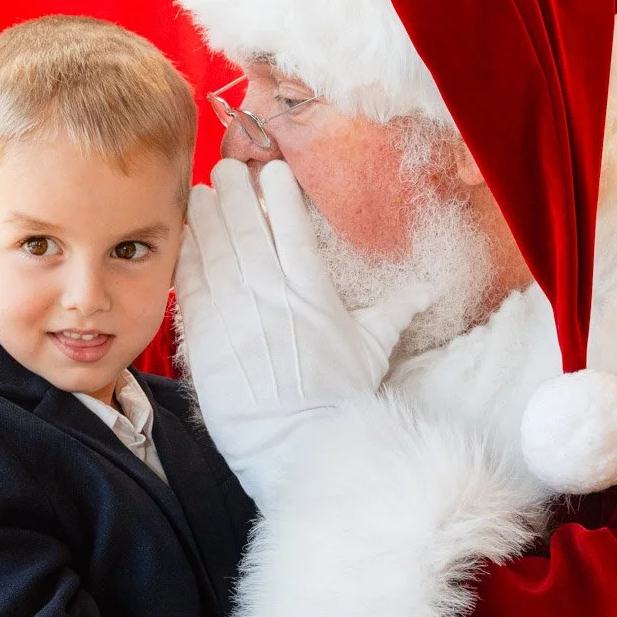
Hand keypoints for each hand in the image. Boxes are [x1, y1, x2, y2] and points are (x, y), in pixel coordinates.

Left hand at [176, 159, 430, 506]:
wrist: (295, 446)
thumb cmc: (338, 399)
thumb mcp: (372, 349)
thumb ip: (394, 310)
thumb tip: (429, 289)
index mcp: (311, 289)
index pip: (291, 223)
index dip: (279, 191)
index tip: (272, 172)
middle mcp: (270, 291)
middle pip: (246, 224)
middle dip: (235, 190)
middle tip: (227, 170)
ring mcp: (233, 310)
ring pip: (214, 245)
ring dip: (206, 214)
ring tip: (203, 195)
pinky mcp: (205, 334)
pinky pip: (191, 283)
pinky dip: (188, 255)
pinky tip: (187, 239)